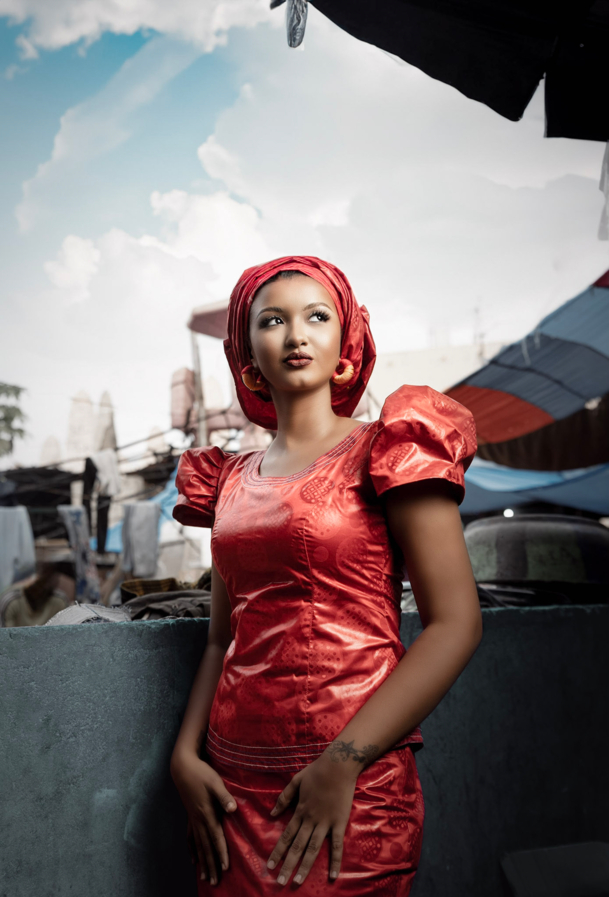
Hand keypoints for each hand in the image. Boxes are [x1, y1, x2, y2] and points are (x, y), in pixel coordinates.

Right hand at [171, 752, 236, 885]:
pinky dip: (192, 850)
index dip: (221, 853)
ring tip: (204, 878)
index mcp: (207, 813)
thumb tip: (233, 808)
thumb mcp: (215, 782)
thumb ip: (224, 796)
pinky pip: (190, 838)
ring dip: (202, 862)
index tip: (225, 868)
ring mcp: (192, 819)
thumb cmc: (201, 773)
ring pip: (198, 846)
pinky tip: (193, 860)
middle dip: (211, 865)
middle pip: (206, 847)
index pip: (216, 837)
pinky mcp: (190, 816)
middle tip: (214, 882)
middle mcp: (198, 820)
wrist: (182, 767)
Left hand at [266, 752, 357, 886]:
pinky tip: (333, 875)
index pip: (286, 836)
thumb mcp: (296, 781)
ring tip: (297, 881)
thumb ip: (284, 798)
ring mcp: (325, 822)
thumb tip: (271, 815)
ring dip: (305, 867)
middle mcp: (310, 820)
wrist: (338, 765)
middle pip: (297, 847)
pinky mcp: (339, 823)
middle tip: (280, 882)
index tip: (269, 866)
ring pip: (313, 849)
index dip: (278, 851)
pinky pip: (337, 845)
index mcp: (299, 810)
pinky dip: (335, 861)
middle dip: (288, 865)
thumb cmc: (317, 771)